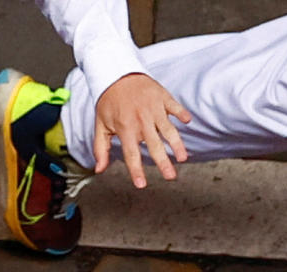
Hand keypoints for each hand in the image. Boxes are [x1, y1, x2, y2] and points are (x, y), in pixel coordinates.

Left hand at [92, 73, 191, 187]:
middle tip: (170, 177)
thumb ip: (101, 148)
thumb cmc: (109, 101)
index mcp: (125, 127)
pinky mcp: (162, 96)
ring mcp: (153, 107)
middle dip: (163, 162)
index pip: (131, 153)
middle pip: (153, 144)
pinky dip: (181, 113)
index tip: (141, 184)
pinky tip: (187, 121)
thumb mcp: (101, 124)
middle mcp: (140, 119)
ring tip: (183, 158)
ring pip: (167, 128)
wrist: (116, 72)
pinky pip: (174, 106)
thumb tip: (99, 169)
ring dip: (176, 144)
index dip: (136, 170)